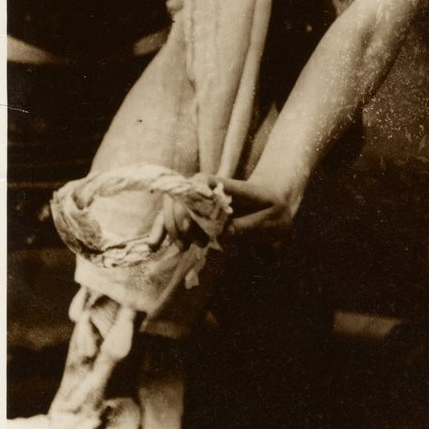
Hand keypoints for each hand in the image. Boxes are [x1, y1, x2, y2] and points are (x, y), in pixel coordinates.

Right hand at [147, 176, 291, 251]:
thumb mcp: (271, 220)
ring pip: (172, 206)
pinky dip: (162, 230)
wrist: (275, 207)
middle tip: (195, 243)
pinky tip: (154, 246)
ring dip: (171, 228)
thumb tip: (222, 235)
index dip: (189, 195)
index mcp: (229, 187)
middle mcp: (210, 191)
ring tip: (184, 248)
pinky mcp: (196, 214)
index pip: (203, 181)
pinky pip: (173, 218)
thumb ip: (248, 227)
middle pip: (181, 196)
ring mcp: (200, 202)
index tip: (191, 221)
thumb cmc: (274, 211)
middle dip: (181, 220)